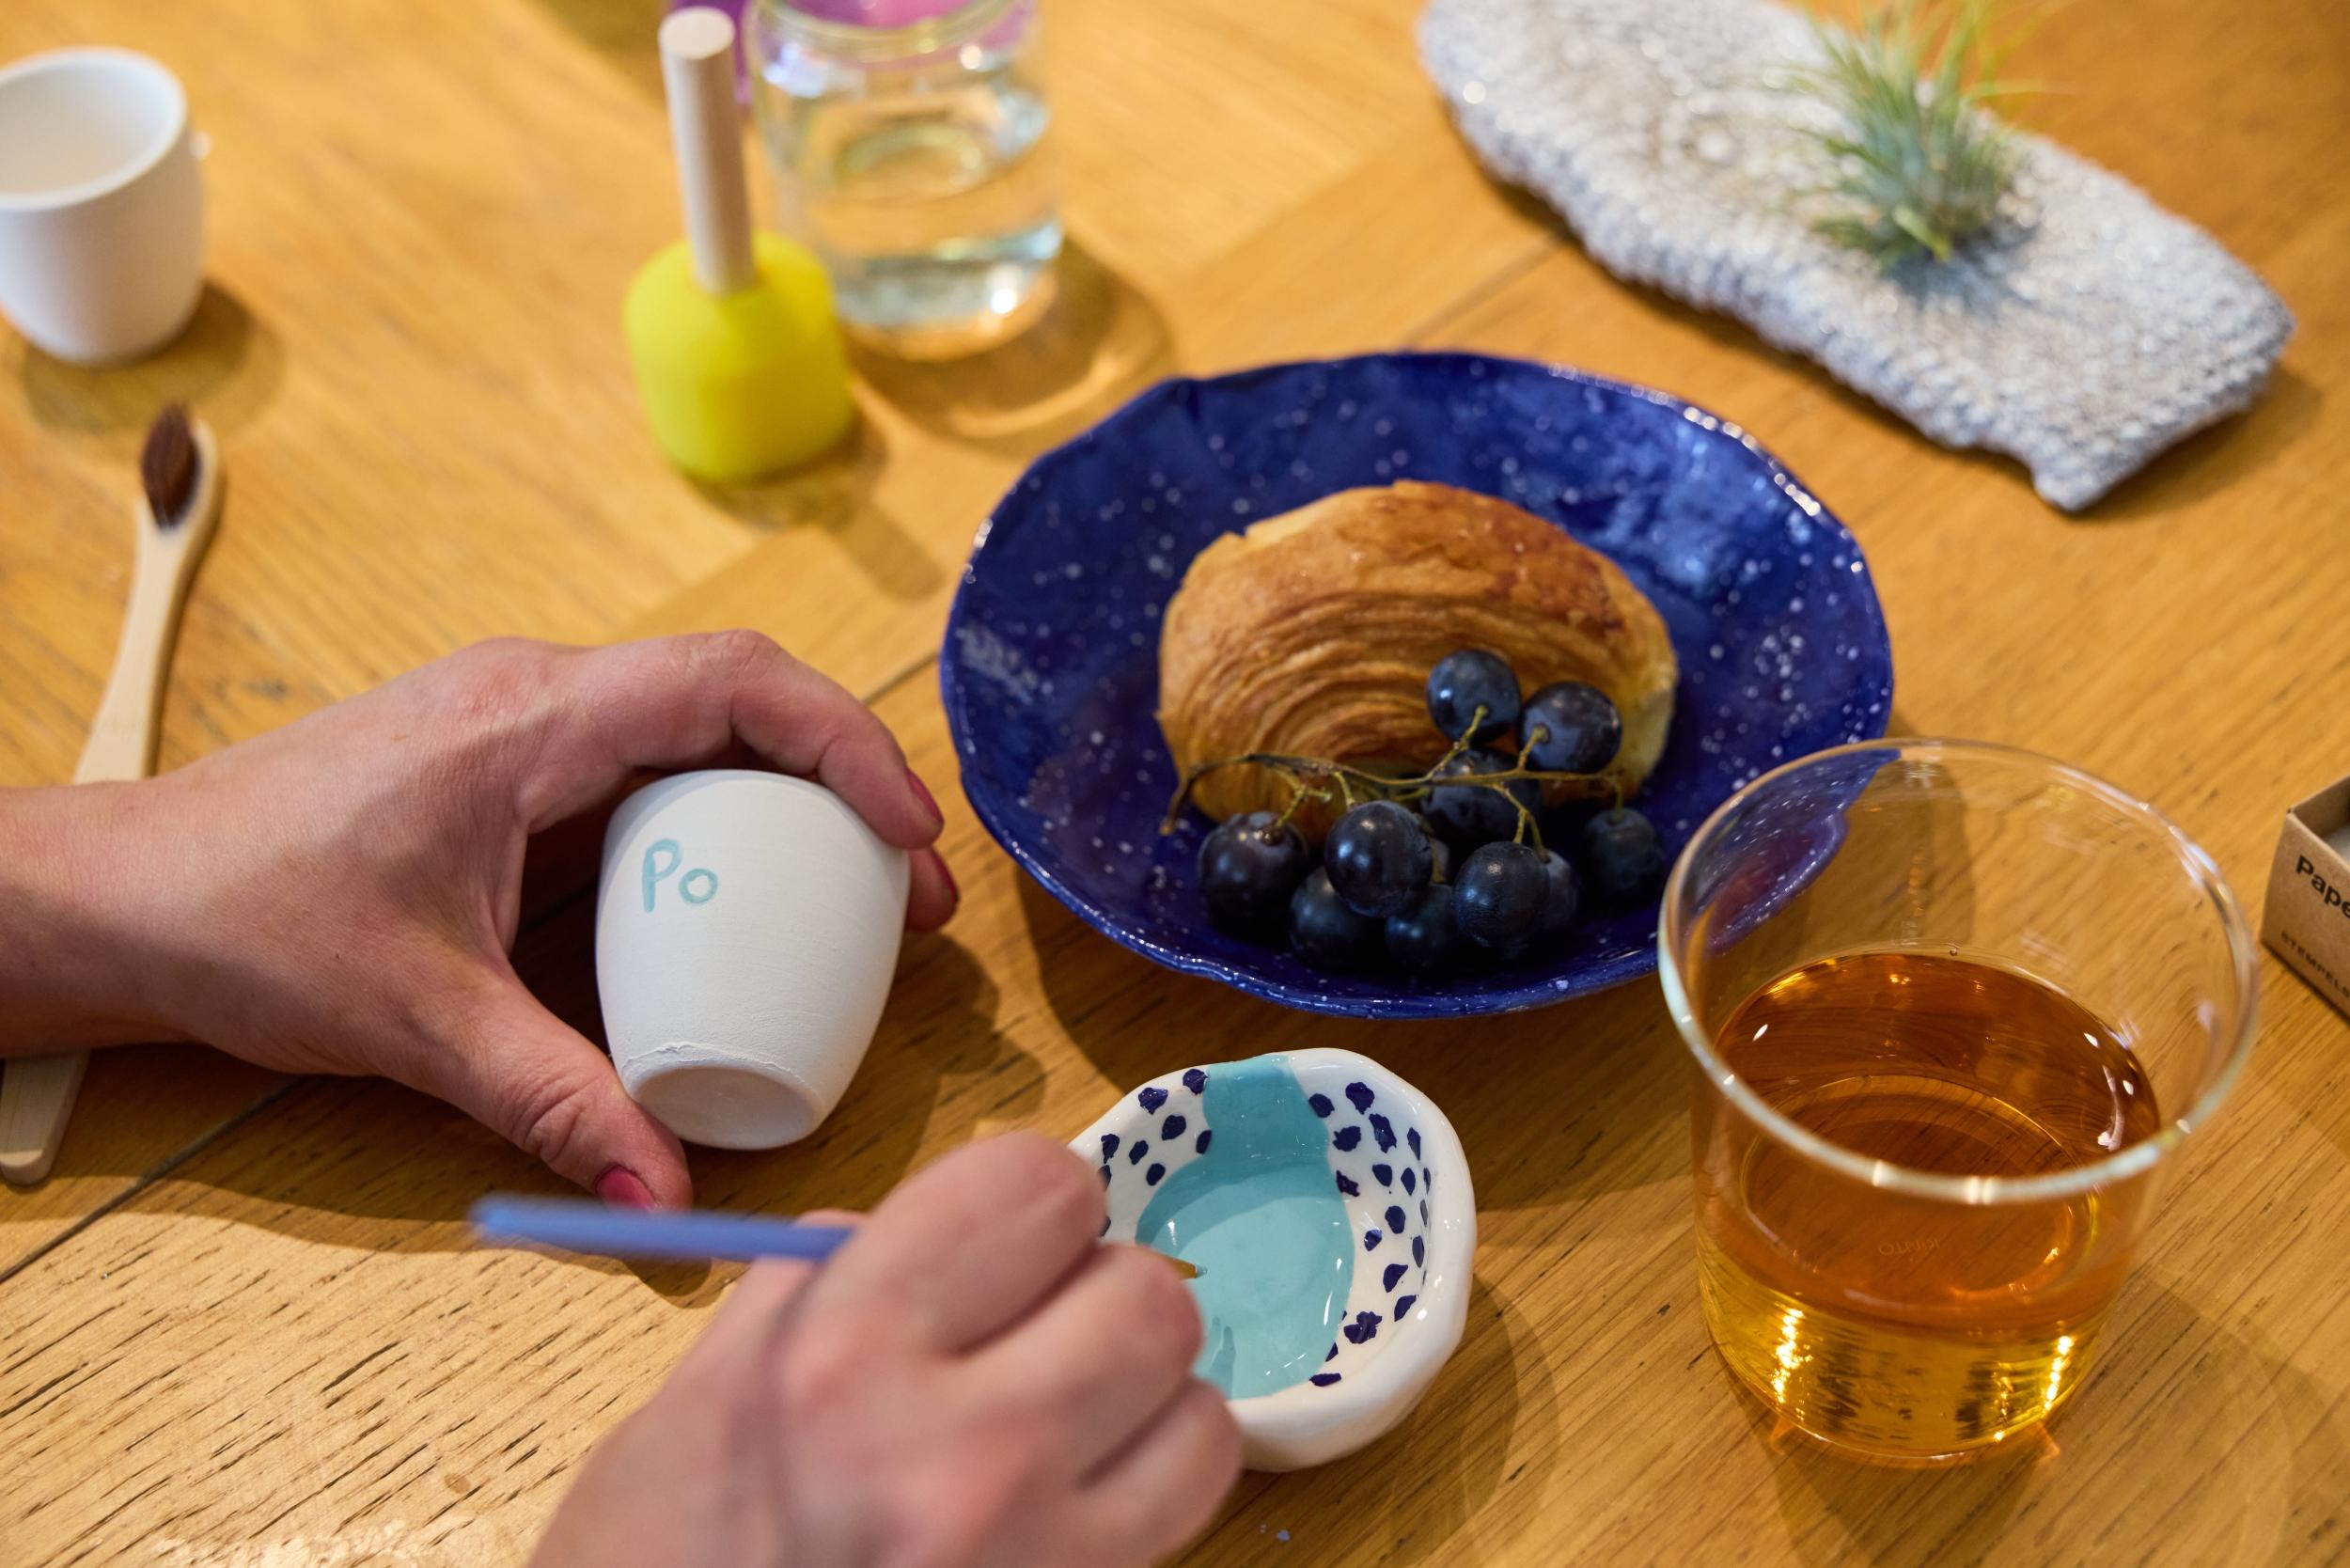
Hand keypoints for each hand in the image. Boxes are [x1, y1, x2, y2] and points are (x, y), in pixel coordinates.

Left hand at [0, 633, 956, 1205]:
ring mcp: (522, 730)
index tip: (909, 835)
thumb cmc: (245, 917)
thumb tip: (661, 1195)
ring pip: (697, 735)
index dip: (846, 745)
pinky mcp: (508, 774)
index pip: (732, 684)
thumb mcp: (420, 1019)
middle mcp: (537, 699)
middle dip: (845, 787)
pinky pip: (646, 779)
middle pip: (739, 701)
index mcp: (528, 722)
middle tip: (910, 896)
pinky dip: (717, 833)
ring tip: (855, 907)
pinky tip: (737, 913)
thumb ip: (555, 1102)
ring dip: (789, 806)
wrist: (124, 896)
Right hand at [531, 1135, 1241, 1567]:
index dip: (1025, 1204)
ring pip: (1200, 1412)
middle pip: (1146, 1294)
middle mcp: (959, 1455)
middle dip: (1098, 1295)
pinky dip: (1146, 1496)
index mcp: (842, 1359)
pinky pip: (1179, 1520)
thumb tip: (919, 1226)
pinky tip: (1063, 1506)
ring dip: (1142, 1400)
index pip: (1035, 1186)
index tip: (1000, 1240)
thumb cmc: (655, 1567)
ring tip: (1060, 1425)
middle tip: (1035, 1331)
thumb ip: (817, 1283)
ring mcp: (1035, 1558)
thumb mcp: (699, 1398)